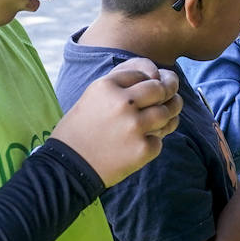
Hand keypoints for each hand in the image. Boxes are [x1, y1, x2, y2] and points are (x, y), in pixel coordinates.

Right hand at [53, 57, 181, 186]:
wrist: (68, 167)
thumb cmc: (80, 130)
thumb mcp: (93, 96)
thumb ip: (122, 84)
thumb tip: (157, 74)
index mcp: (107, 86)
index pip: (143, 73)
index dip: (150, 79)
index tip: (152, 84)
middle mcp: (123, 103)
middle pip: (160, 89)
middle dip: (169, 90)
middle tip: (172, 94)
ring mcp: (135, 126)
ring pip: (167, 112)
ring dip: (171, 112)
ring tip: (169, 113)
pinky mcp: (143, 148)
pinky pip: (161, 138)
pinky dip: (156, 140)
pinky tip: (144, 141)